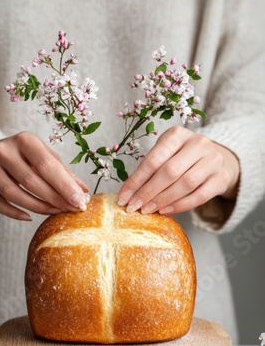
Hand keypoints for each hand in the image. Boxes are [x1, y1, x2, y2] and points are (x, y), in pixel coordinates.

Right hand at [0, 132, 88, 220]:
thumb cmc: (21, 156)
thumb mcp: (41, 156)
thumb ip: (62, 171)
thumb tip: (84, 190)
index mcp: (24, 140)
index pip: (46, 164)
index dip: (64, 185)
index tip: (80, 200)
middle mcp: (3, 151)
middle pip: (31, 181)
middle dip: (55, 198)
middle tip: (71, 210)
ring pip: (14, 195)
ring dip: (38, 207)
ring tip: (54, 212)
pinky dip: (16, 213)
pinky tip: (30, 217)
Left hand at [118, 126, 239, 214]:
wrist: (215, 160)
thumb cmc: (182, 158)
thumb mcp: (165, 154)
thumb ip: (149, 169)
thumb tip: (128, 193)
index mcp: (178, 135)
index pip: (154, 159)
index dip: (137, 180)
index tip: (123, 197)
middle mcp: (198, 143)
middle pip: (169, 171)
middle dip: (148, 192)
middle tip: (134, 207)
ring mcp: (213, 160)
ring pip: (186, 183)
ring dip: (163, 200)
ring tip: (148, 210)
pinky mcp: (221, 178)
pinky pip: (200, 196)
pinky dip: (181, 205)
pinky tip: (166, 210)